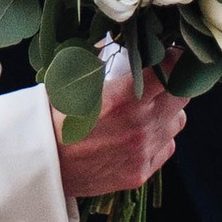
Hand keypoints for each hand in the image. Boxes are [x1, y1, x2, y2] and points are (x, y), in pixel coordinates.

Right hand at [57, 58, 184, 199]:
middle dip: (173, 84)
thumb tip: (139, 49)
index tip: (168, 55)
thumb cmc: (54, 117)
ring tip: (146, 110)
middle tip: (159, 81)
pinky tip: (139, 134)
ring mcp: (142, 152)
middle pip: (182, 96)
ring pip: (177, 123)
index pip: (172, 70)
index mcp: (123, 98)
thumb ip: (113, 68)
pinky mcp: (140, 173)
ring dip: (167, 112)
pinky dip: (158, 138)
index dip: (173, 60)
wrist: (40, 162)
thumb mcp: (79, 81)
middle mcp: (139, 126)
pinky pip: (166, 147)